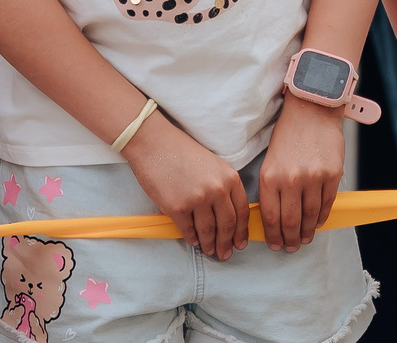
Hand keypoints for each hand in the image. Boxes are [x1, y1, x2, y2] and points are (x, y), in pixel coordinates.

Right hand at [122, 110, 248, 259]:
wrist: (154, 143)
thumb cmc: (182, 151)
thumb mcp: (213, 164)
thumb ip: (223, 186)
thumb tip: (226, 215)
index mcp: (229, 177)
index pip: (242, 211)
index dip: (242, 231)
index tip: (240, 243)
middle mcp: (217, 189)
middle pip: (227, 225)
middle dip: (227, 243)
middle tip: (225, 254)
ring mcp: (198, 199)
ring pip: (208, 231)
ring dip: (210, 244)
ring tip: (210, 250)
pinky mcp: (177, 208)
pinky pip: (188, 230)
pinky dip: (192, 238)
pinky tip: (193, 241)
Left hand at [259, 95, 343, 251]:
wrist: (312, 109)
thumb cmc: (289, 134)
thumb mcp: (270, 160)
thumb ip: (272, 188)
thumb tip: (274, 217)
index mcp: (271, 176)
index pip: (271, 217)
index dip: (274, 236)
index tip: (276, 244)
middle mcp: (291, 180)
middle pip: (291, 222)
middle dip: (290, 240)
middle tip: (291, 247)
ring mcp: (313, 178)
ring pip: (310, 217)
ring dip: (307, 232)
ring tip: (304, 239)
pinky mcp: (332, 174)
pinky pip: (327, 204)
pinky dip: (321, 217)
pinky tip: (317, 222)